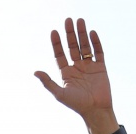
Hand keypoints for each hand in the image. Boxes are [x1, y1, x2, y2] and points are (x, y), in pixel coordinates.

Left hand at [34, 18, 115, 133]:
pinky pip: (98, 52)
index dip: (56, 43)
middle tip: (68, 20)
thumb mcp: (60, 93)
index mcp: (66, 73)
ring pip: (85, 46)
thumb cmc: (77, 104)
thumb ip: (48, 82)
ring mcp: (89, 66)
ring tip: (80, 21)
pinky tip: (92, 33)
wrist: (96, 110)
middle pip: (72, 47)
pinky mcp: (100, 67)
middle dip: (70, 34)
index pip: (60, 55)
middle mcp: (77, 68)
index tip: (53, 31)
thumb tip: (35, 72)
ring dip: (82, 34)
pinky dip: (95, 42)